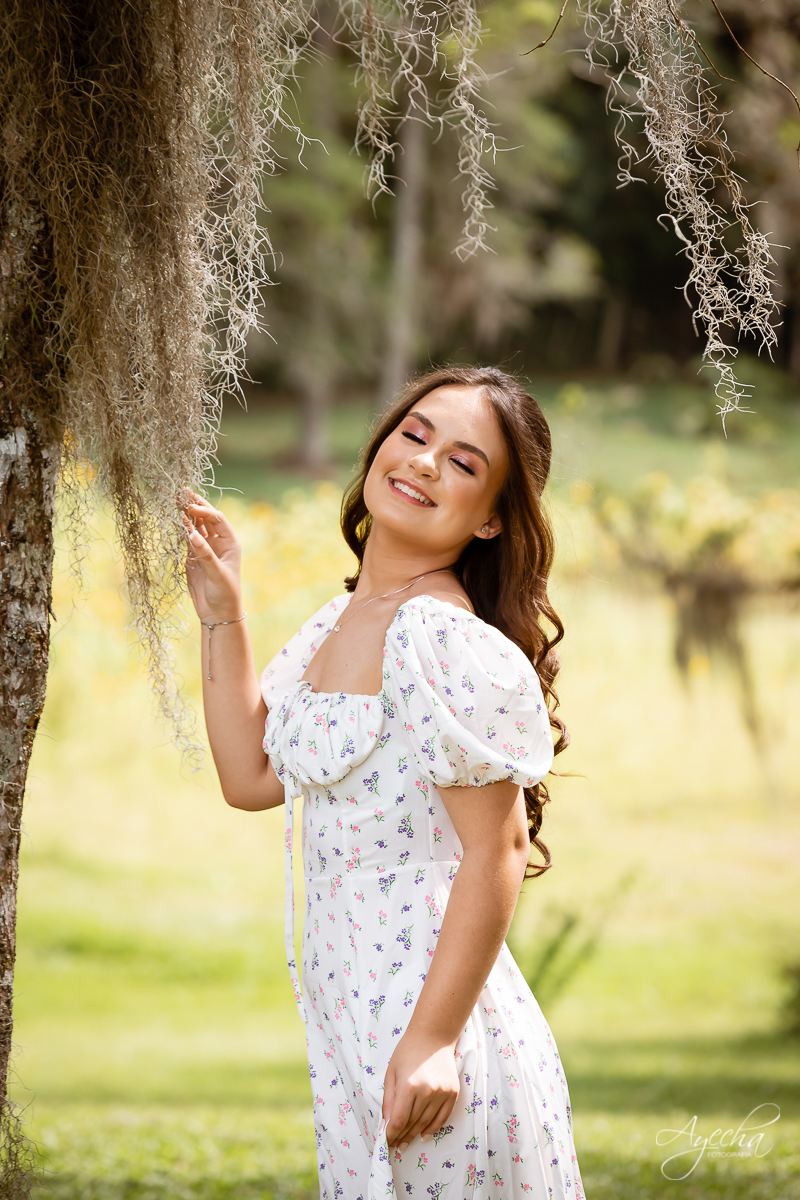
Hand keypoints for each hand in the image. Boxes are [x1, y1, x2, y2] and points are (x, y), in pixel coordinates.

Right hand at [180, 491, 242, 621]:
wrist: (217, 613)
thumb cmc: (225, 594)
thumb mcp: (217, 574)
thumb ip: (205, 555)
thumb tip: (192, 534)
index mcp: (230, 543)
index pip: (218, 520)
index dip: (205, 511)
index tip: (191, 508)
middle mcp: (218, 543)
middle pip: (206, 519)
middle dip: (196, 505)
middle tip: (183, 491)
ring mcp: (205, 548)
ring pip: (195, 527)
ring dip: (186, 514)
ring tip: (175, 500)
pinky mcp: (193, 557)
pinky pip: (186, 539)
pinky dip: (180, 529)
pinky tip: (174, 518)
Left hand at [382, 1034, 458, 1150]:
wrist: (433, 1036)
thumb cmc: (408, 1051)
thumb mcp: (391, 1073)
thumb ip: (388, 1101)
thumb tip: (386, 1125)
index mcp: (408, 1086)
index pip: (399, 1120)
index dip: (391, 1135)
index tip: (385, 1142)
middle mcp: (427, 1092)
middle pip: (412, 1123)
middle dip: (401, 1136)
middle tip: (394, 1145)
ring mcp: (442, 1093)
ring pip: (426, 1123)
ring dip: (414, 1135)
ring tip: (405, 1143)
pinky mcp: (452, 1092)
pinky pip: (442, 1118)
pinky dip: (432, 1129)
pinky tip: (423, 1135)